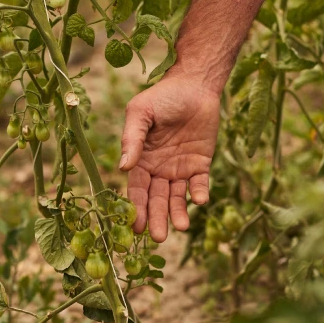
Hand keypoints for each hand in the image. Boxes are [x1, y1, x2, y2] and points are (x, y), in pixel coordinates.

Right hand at [118, 74, 219, 241]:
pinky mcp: (201, 164)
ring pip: (177, 197)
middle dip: (157, 218)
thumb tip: (123, 168)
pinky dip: (199, 194)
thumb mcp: (141, 114)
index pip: (137, 190)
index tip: (134, 227)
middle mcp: (159, 169)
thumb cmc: (162, 97)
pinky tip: (199, 201)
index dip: (135, 208)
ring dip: (178, 213)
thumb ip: (132, 139)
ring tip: (181, 227)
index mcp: (141, 159)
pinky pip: (199, 184)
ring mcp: (180, 168)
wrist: (194, 84)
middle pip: (156, 200)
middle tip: (159, 237)